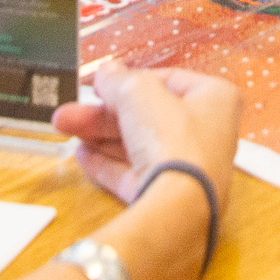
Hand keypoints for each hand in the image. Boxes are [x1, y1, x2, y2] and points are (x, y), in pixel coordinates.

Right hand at [52, 64, 241, 211]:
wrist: (177, 207)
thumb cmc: (173, 138)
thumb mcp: (138, 92)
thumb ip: (118, 80)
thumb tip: (106, 73)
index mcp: (214, 99)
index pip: (167, 80)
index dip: (131, 80)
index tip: (101, 84)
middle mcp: (206, 133)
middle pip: (146, 116)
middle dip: (102, 113)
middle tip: (70, 110)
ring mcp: (186, 168)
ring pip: (137, 145)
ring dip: (99, 135)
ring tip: (65, 129)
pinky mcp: (168, 196)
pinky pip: (134, 175)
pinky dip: (108, 165)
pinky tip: (82, 156)